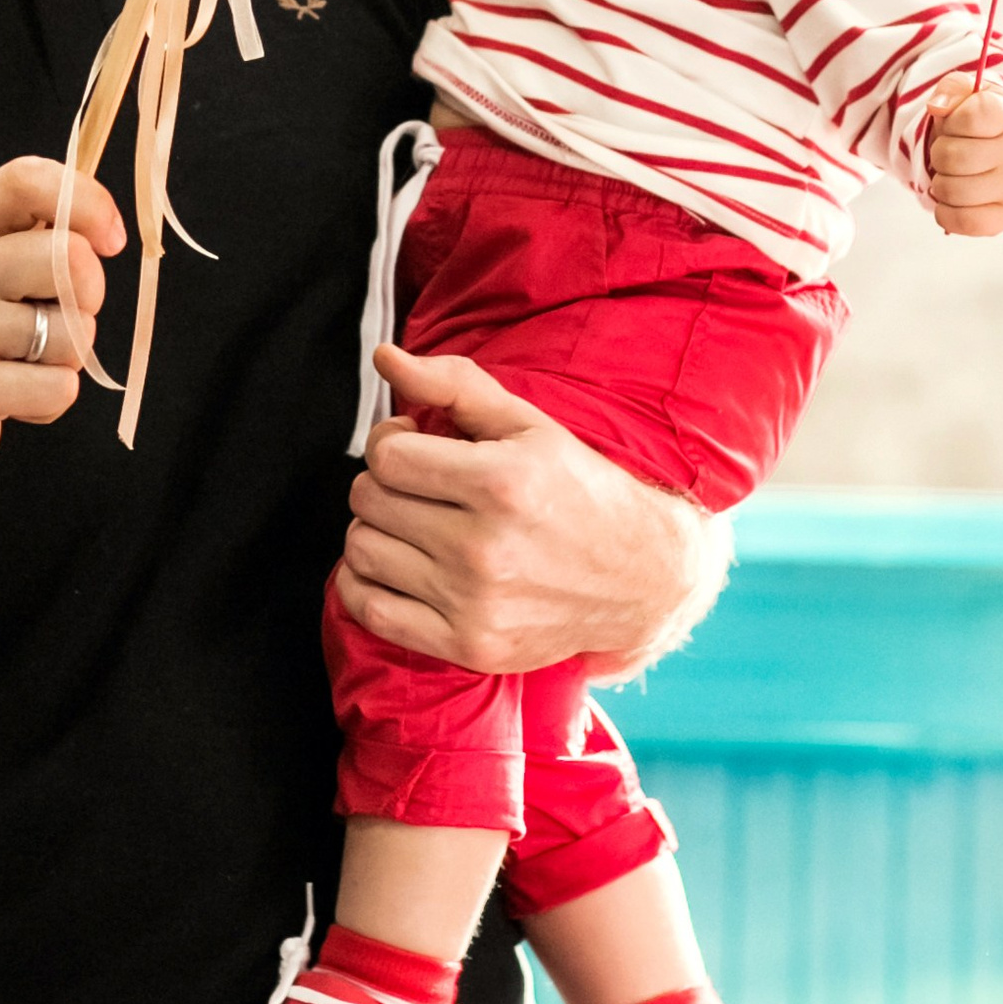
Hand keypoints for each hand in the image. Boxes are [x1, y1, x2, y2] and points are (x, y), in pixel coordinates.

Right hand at [0, 158, 121, 494]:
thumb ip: (37, 234)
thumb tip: (106, 228)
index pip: (29, 179)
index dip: (90, 202)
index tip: (111, 240)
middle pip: (72, 259)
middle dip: (89, 297)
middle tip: (56, 318)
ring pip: (73, 332)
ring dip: (66, 358)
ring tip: (22, 363)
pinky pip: (58, 388)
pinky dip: (50, 401)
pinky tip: (13, 398)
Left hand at [337, 344, 718, 678]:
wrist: (640, 578)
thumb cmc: (581, 491)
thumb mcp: (529, 425)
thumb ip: (453, 385)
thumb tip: (384, 358)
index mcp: (502, 482)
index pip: (387, 455)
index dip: (391, 440)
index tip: (416, 444)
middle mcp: (485, 547)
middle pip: (370, 501)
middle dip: (385, 483)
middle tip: (419, 485)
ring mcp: (476, 603)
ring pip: (362, 553)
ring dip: (376, 532)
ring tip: (414, 524)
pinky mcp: (470, 646)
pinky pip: (372, 612)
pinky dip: (364, 586)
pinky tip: (398, 567)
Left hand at [923, 73, 1002, 235]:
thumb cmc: (980, 120)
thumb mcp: (968, 94)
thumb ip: (951, 89)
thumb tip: (937, 107)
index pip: (967, 118)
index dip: (951, 121)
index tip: (960, 122)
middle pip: (949, 158)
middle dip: (940, 153)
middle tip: (954, 150)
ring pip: (950, 191)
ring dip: (941, 182)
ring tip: (956, 174)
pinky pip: (960, 222)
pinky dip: (945, 212)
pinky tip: (955, 198)